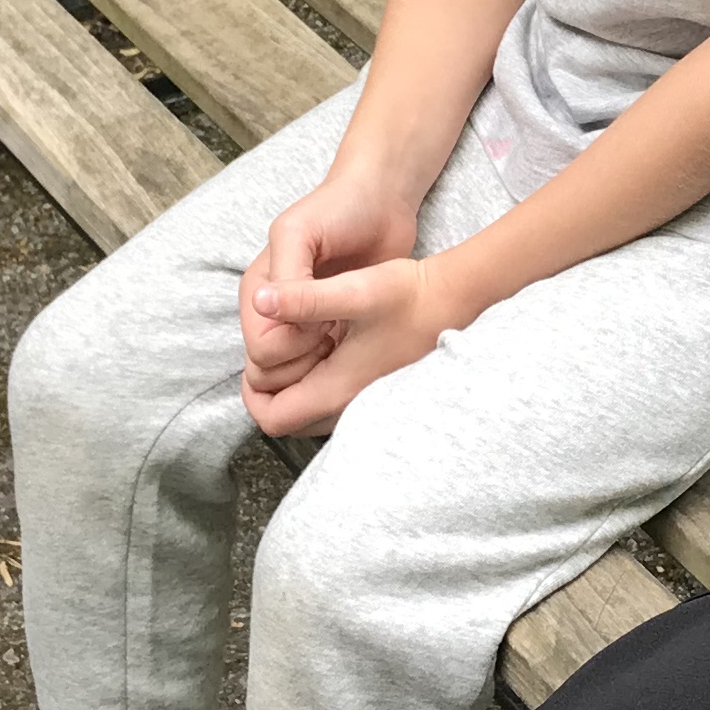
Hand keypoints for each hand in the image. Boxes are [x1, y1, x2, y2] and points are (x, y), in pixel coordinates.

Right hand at [240, 177, 416, 414]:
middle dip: (304, 359)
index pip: (260, 350)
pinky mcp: (330, 330)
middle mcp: (274, 314)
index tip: (322, 319)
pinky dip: (337, 366)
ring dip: (321, 366)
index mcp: (259, 292)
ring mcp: (302, 325)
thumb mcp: (301, 232)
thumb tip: (263, 307)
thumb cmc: (339, 209)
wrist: (381, 202)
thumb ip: (286, 275)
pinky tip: (357, 341)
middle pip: (273, 370)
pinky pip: (322, 368)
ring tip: (347, 333)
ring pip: (296, 375)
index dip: (292, 344)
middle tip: (336, 329)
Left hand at [244, 251, 453, 436]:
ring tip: (300, 346)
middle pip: (288, 420)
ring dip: (295, 386)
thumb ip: (304, 297)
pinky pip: (331, 402)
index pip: (272, 417)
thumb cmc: (409, 294)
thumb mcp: (354, 289)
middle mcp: (349, 406)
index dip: (252, 392)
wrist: (457, 299)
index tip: (256, 358)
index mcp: (336, 389)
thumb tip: (260, 299)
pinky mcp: (376, 391)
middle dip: (271, 390)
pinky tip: (328, 347)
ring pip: (309, 413)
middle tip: (275, 351)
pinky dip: (317, 382)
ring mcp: (365, 402)